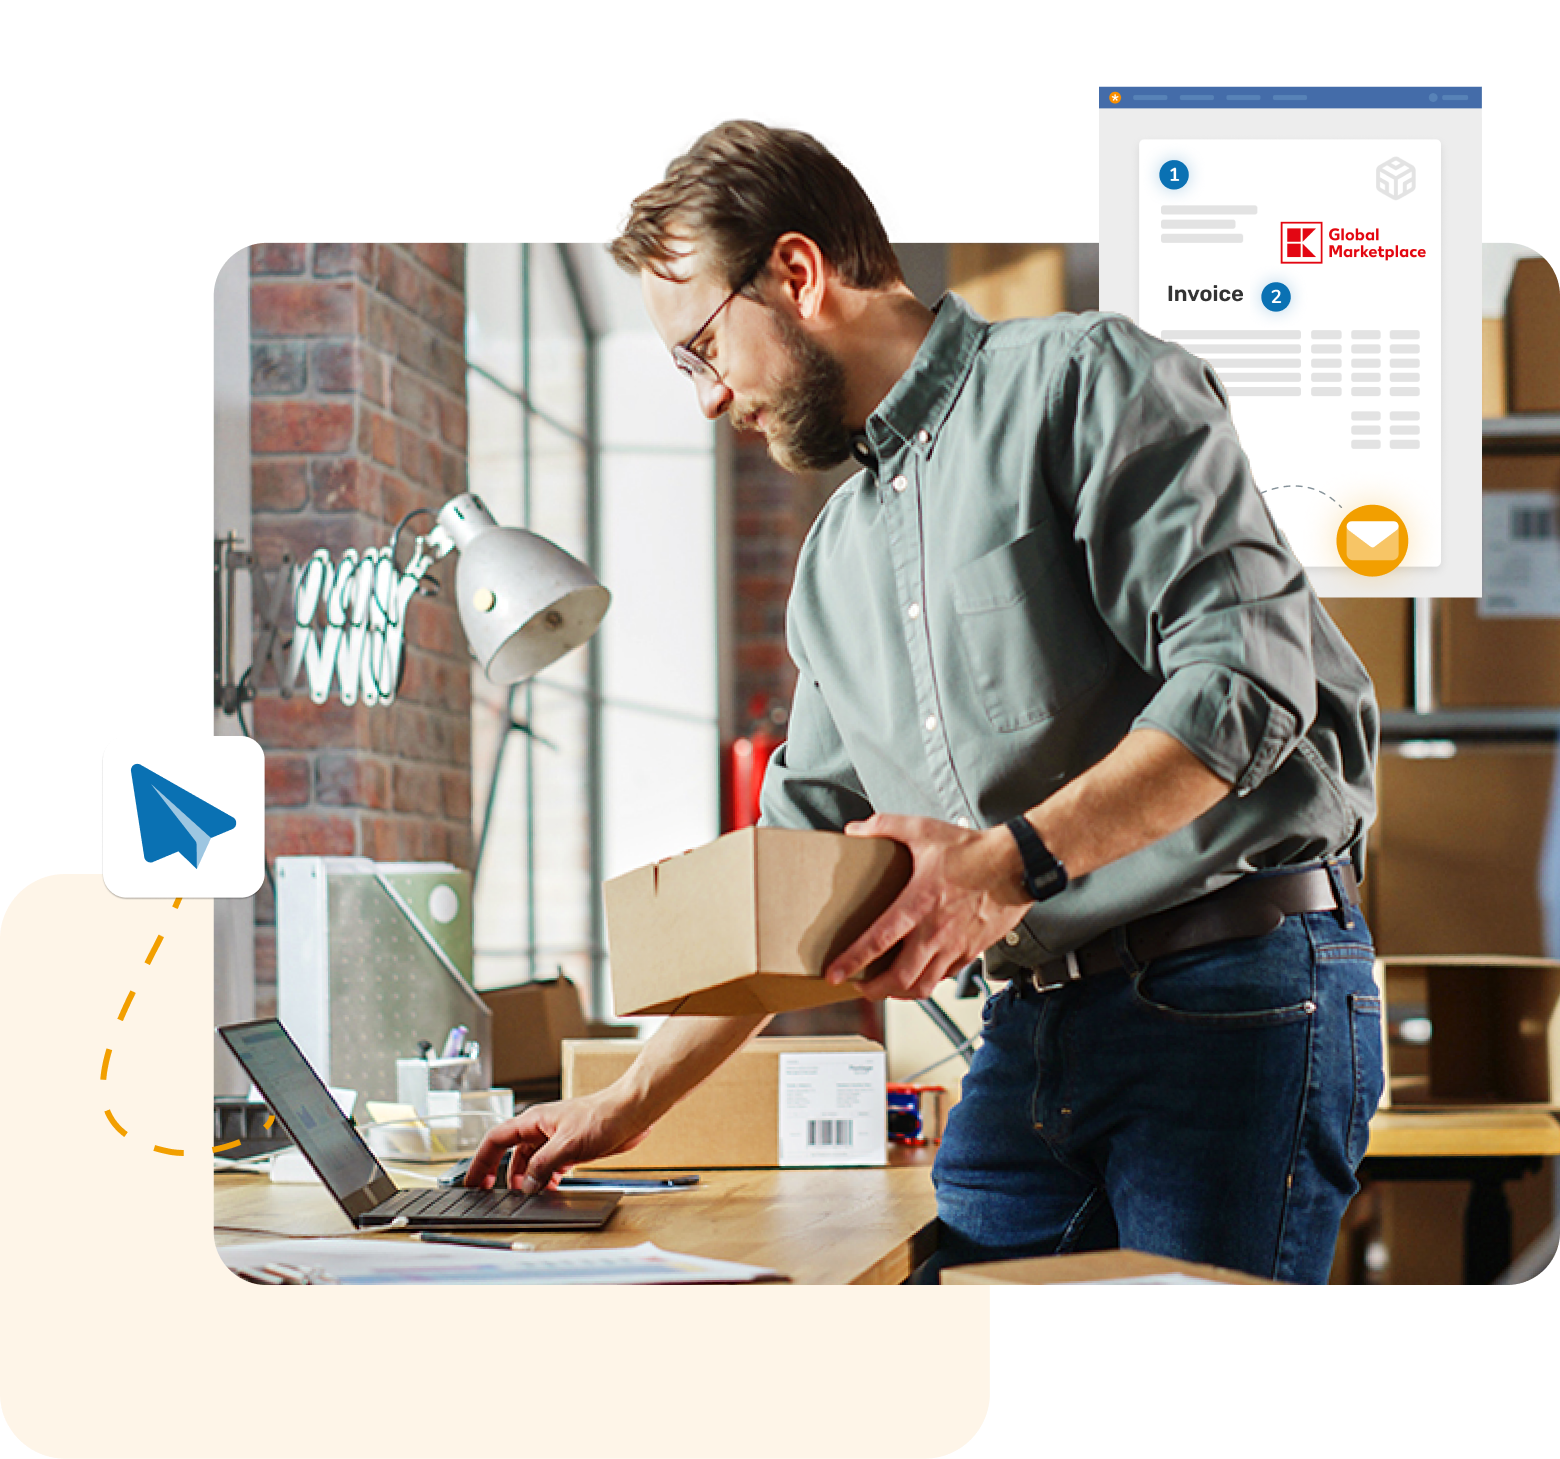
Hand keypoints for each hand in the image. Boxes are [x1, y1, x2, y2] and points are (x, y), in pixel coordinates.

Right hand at [463, 1090, 650, 1194]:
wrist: (631, 1112)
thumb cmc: (603, 1116)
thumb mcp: (567, 1145)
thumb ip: (543, 1166)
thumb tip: (525, 1186)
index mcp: (533, 1121)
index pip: (496, 1140)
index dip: (480, 1161)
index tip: (471, 1182)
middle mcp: (541, 1129)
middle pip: (510, 1153)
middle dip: (500, 1174)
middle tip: (493, 1196)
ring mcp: (556, 1138)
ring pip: (531, 1161)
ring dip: (526, 1179)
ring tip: (523, 1197)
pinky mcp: (571, 1147)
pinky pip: (550, 1165)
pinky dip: (545, 1179)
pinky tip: (548, 1190)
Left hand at [824, 814, 1031, 1000]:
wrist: (1017, 864)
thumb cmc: (973, 850)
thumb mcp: (924, 830)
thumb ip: (885, 826)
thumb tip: (854, 828)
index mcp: (918, 904)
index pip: (878, 941)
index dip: (852, 961)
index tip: (834, 974)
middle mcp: (935, 932)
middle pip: (900, 978)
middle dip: (874, 991)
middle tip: (858, 987)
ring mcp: (955, 946)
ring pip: (923, 986)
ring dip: (899, 993)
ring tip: (885, 988)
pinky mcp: (971, 951)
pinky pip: (945, 977)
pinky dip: (927, 981)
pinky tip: (919, 973)